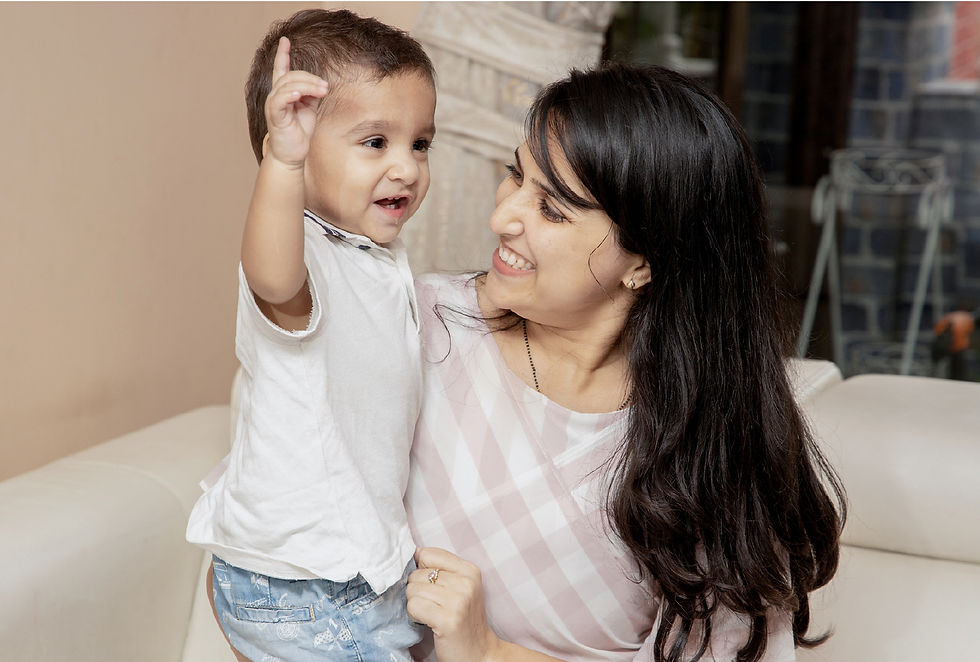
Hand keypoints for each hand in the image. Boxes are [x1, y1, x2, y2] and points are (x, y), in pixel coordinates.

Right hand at [263, 36, 327, 166]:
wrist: (292, 154)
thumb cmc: (299, 132)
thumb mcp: (309, 109)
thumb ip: (312, 95)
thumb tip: (320, 84)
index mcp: (284, 93)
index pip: (281, 69)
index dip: (282, 54)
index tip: (285, 40)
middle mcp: (276, 96)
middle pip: (290, 76)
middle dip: (310, 78)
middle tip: (325, 87)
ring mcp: (274, 105)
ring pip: (287, 85)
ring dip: (306, 85)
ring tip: (321, 90)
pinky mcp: (274, 115)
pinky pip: (279, 100)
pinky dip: (290, 94)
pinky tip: (299, 95)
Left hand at [407, 547, 501, 661]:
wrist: (480, 653)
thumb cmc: (464, 619)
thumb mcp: (461, 587)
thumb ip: (440, 568)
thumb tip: (413, 551)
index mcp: (469, 570)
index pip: (427, 554)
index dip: (421, 570)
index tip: (430, 585)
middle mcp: (466, 582)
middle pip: (417, 574)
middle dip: (417, 590)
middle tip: (433, 605)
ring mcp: (458, 601)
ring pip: (412, 590)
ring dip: (415, 604)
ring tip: (431, 614)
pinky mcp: (447, 620)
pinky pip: (413, 606)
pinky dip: (414, 616)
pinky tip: (428, 622)